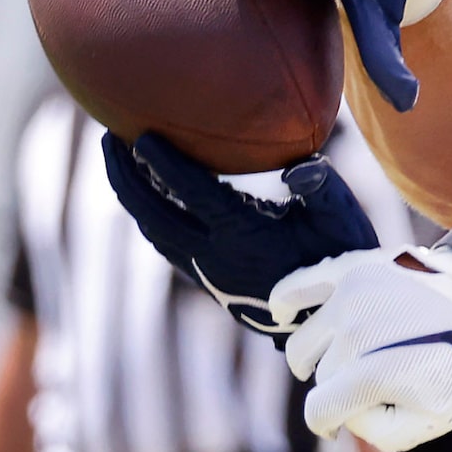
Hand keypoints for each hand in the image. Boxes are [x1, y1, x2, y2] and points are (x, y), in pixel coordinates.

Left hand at [102, 132, 377, 342]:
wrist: (335, 319)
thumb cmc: (343, 260)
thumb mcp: (341, 219)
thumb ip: (321, 187)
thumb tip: (303, 163)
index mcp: (244, 235)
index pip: (193, 193)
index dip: (163, 162)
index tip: (139, 132)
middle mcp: (216, 256)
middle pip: (153, 212)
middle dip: (125, 174)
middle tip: (108, 138)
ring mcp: (208, 272)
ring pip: (154, 231)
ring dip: (132, 196)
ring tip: (121, 162)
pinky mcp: (209, 283)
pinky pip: (167, 246)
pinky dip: (151, 217)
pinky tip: (150, 198)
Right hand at [274, 247, 451, 450]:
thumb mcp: (435, 418)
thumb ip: (382, 432)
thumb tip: (342, 416)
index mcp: (373, 374)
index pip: (320, 410)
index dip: (327, 424)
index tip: (336, 425)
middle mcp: (354, 333)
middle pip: (319, 376)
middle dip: (338, 388)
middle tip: (368, 385)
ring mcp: (350, 298)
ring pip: (305, 342)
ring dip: (318, 358)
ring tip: (343, 360)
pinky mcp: (351, 270)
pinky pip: (298, 286)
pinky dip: (285, 302)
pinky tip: (283, 314)